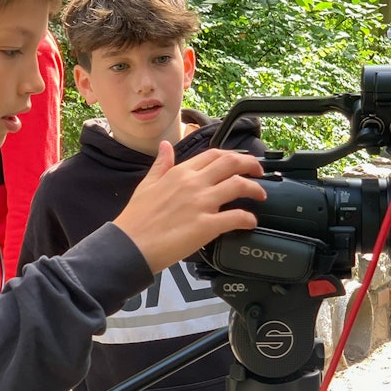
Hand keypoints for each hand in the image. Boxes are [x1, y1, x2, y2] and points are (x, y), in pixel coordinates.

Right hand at [114, 144, 265, 273]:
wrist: (129, 244)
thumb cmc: (136, 218)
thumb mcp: (147, 184)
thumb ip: (161, 164)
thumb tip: (165, 146)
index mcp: (180, 173)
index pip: (214, 155)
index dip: (232, 156)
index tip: (241, 162)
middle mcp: (194, 183)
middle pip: (232, 164)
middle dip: (252, 165)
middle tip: (259, 173)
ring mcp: (202, 203)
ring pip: (239, 185)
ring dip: (255, 189)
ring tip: (261, 196)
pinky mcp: (207, 225)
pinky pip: (236, 217)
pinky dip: (248, 219)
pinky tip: (251, 222)